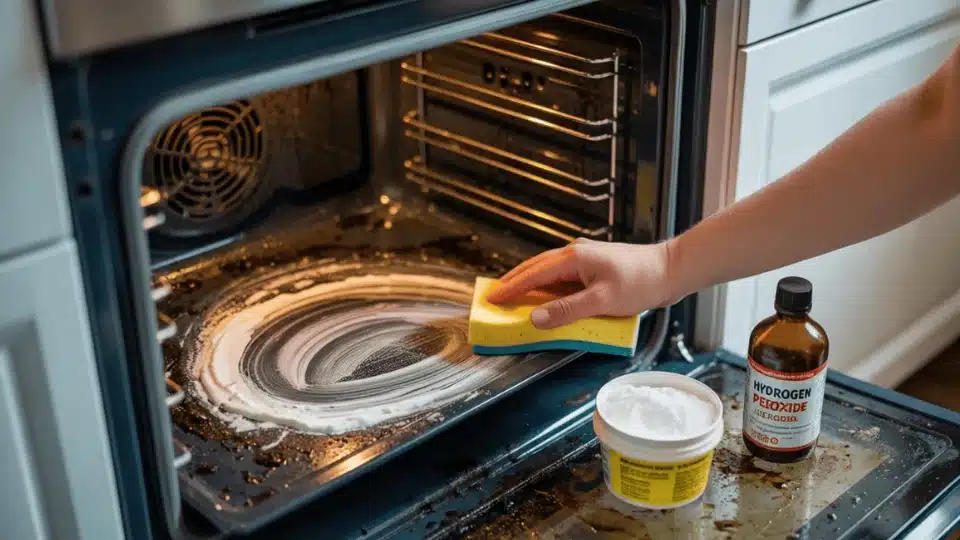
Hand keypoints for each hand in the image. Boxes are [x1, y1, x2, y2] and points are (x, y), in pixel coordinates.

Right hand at [485, 238, 675, 328]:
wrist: (671, 270)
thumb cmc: (640, 282)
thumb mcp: (602, 301)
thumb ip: (567, 311)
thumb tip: (535, 318)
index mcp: (573, 258)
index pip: (533, 275)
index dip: (511, 288)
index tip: (492, 298)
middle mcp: (575, 254)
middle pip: (536, 268)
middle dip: (514, 282)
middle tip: (494, 296)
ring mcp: (585, 260)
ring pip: (548, 272)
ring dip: (530, 284)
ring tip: (514, 296)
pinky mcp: (594, 268)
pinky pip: (563, 278)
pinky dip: (548, 287)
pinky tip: (546, 297)